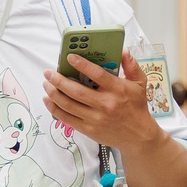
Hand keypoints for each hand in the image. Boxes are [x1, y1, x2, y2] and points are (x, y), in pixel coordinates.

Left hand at [42, 50, 163, 151]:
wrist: (138, 135)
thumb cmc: (136, 107)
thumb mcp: (140, 83)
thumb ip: (131, 65)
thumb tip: (123, 50)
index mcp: (117, 89)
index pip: (97, 74)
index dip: (81, 64)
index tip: (70, 57)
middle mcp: (105, 104)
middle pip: (76, 91)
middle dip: (58, 80)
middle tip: (49, 72)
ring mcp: (96, 118)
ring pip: (68, 105)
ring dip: (54, 93)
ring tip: (46, 84)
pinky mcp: (89, 129)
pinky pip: (67, 118)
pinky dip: (55, 109)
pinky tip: (48, 100)